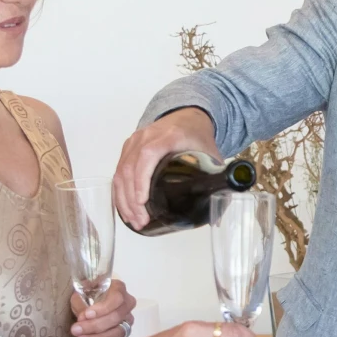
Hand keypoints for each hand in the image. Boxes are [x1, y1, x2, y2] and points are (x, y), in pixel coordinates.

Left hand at [69, 280, 137, 336]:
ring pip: (117, 332)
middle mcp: (127, 304)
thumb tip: (82, 318)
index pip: (116, 298)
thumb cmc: (86, 295)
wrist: (89, 303)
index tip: (86, 315)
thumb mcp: (80, 294)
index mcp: (118, 289)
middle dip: (94, 325)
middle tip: (75, 330)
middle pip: (116, 317)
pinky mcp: (124, 334)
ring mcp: (127, 320)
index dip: (102, 308)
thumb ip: (81, 303)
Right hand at [113, 108, 219, 229]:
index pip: (148, 155)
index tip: (142, 201)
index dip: (142, 178)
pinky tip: (126, 209)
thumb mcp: (209, 152)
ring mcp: (135, 141)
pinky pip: (119, 171)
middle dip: (132, 199)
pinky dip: (120, 192)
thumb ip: (215, 179)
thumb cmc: (197, 135)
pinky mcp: (128, 148)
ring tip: (134, 220)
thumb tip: (217, 213)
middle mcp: (147, 136)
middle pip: (130, 167)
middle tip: (141, 220)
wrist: (187, 116)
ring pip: (121, 171)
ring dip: (124, 199)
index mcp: (169, 135)